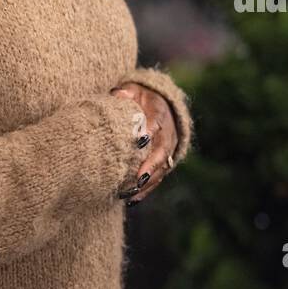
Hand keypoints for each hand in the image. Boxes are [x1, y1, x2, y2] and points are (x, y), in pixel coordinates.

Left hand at [110, 82, 177, 204]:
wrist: (159, 104)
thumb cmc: (139, 98)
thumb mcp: (132, 90)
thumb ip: (125, 92)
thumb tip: (118, 96)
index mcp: (159, 112)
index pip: (156, 122)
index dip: (149, 132)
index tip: (139, 143)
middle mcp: (168, 132)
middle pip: (162, 151)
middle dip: (150, 166)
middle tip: (138, 179)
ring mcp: (168, 147)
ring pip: (162, 167)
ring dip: (148, 182)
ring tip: (131, 194)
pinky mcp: (165, 160)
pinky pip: (158, 176)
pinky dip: (147, 188)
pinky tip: (133, 199)